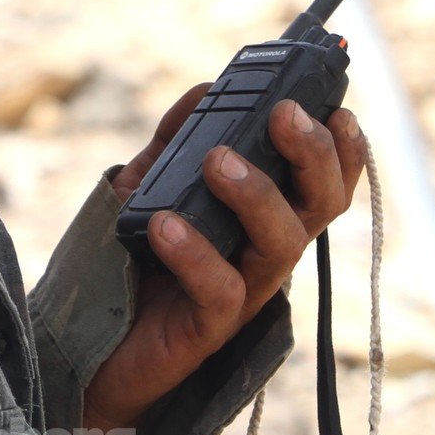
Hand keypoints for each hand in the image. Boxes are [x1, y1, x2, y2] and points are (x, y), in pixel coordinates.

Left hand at [82, 83, 366, 434]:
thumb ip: (176, 141)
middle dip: (313, 155)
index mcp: (264, 217)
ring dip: (257, 195)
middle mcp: (265, 253)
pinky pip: (221, 290)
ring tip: (217, 160)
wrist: (90, 344)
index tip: (336, 108)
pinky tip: (164, 225)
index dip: (343, 148)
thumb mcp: (150, 186)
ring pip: (282, 244)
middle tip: (284, 115)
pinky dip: (196, 253)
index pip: (323, 181)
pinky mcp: (208, 328)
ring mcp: (243, 291)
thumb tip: (207, 89)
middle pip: (321, 205)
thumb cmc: (132, 260)